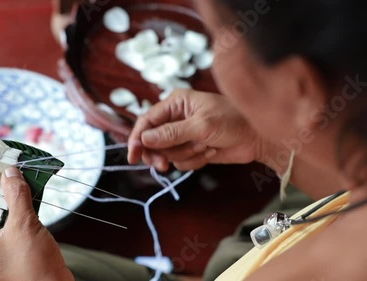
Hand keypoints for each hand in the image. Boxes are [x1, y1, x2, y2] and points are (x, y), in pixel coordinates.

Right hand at [128, 89, 262, 170]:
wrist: (258, 137)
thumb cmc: (233, 121)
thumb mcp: (201, 125)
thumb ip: (171, 133)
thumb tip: (144, 139)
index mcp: (176, 103)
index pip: (147, 121)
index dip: (137, 139)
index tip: (133, 156)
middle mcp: (176, 118)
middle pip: (152, 141)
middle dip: (161, 152)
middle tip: (163, 165)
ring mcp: (184, 135)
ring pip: (167, 153)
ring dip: (185, 155)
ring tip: (205, 147)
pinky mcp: (192, 149)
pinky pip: (181, 162)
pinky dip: (194, 161)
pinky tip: (209, 152)